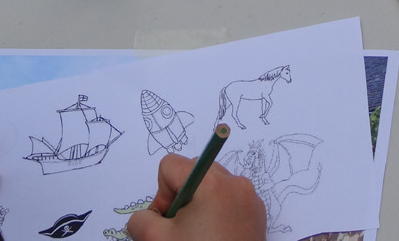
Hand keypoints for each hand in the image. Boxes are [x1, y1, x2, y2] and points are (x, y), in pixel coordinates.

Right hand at [126, 153, 265, 240]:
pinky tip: (214, 237)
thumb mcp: (157, 240)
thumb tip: (145, 216)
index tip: (169, 220)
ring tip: (198, 235)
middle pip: (194, 172)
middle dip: (181, 198)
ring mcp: (249, 197)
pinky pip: (229, 198)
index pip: (171, 165)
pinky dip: (217, 212)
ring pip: (212, 185)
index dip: (162, 194)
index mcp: (211, 181)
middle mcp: (234, 183)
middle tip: (181, 229)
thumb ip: (141, 220)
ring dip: (199, 205)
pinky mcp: (257, 212)